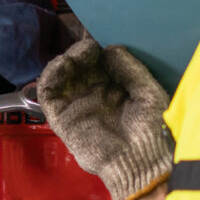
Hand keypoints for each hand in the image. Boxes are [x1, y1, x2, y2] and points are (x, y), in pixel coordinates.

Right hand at [35, 38, 172, 199]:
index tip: (100, 37)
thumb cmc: (151, 131)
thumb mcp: (148, 92)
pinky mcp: (62, 120)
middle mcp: (93, 97)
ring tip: (78, 54)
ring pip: (60, 77)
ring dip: (66, 60)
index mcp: (115, 90)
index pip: (98, 63)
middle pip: (78, 67)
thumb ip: (131, 69)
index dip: (96, 49)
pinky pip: (48, 94)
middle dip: (81, 52)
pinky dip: (49, 75)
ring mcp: (76, 107)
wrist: (141, 162)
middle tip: (89, 45)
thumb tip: (111, 49)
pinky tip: (63, 63)